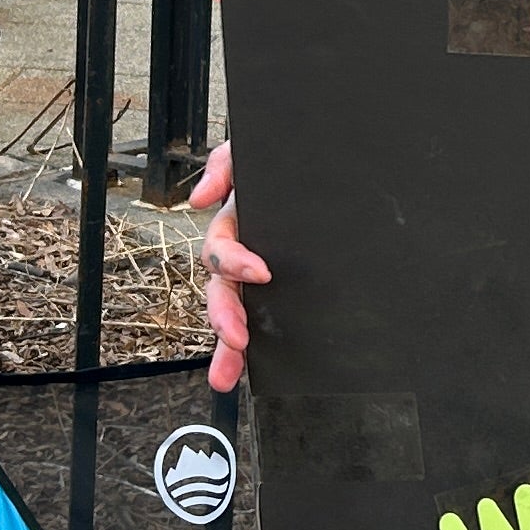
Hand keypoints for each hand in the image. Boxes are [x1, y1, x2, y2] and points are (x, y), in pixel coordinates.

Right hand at [192, 140, 265, 393]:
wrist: (328, 161)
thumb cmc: (284, 161)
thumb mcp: (252, 154)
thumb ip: (225, 163)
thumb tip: (200, 199)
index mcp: (236, 225)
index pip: (222, 250)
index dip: (235, 262)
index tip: (262, 273)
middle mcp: (243, 255)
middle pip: (221, 292)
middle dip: (224, 317)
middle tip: (237, 338)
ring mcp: (259, 277)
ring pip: (236, 315)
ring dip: (227, 348)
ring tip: (227, 375)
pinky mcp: (283, 291)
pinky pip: (265, 323)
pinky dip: (250, 352)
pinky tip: (246, 374)